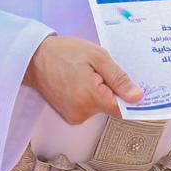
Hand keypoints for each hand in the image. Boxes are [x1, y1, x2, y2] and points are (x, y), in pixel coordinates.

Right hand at [23, 35, 142, 123]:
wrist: (34, 59)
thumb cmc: (64, 53)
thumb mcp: (98, 57)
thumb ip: (118, 79)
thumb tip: (137, 97)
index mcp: (90, 98)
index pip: (122, 108)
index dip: (130, 97)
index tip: (135, 88)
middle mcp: (82, 113)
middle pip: (111, 106)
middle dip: (111, 89)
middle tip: (101, 70)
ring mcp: (74, 116)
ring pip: (100, 106)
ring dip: (99, 92)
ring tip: (86, 74)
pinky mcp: (69, 116)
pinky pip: (89, 107)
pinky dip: (89, 95)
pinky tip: (79, 81)